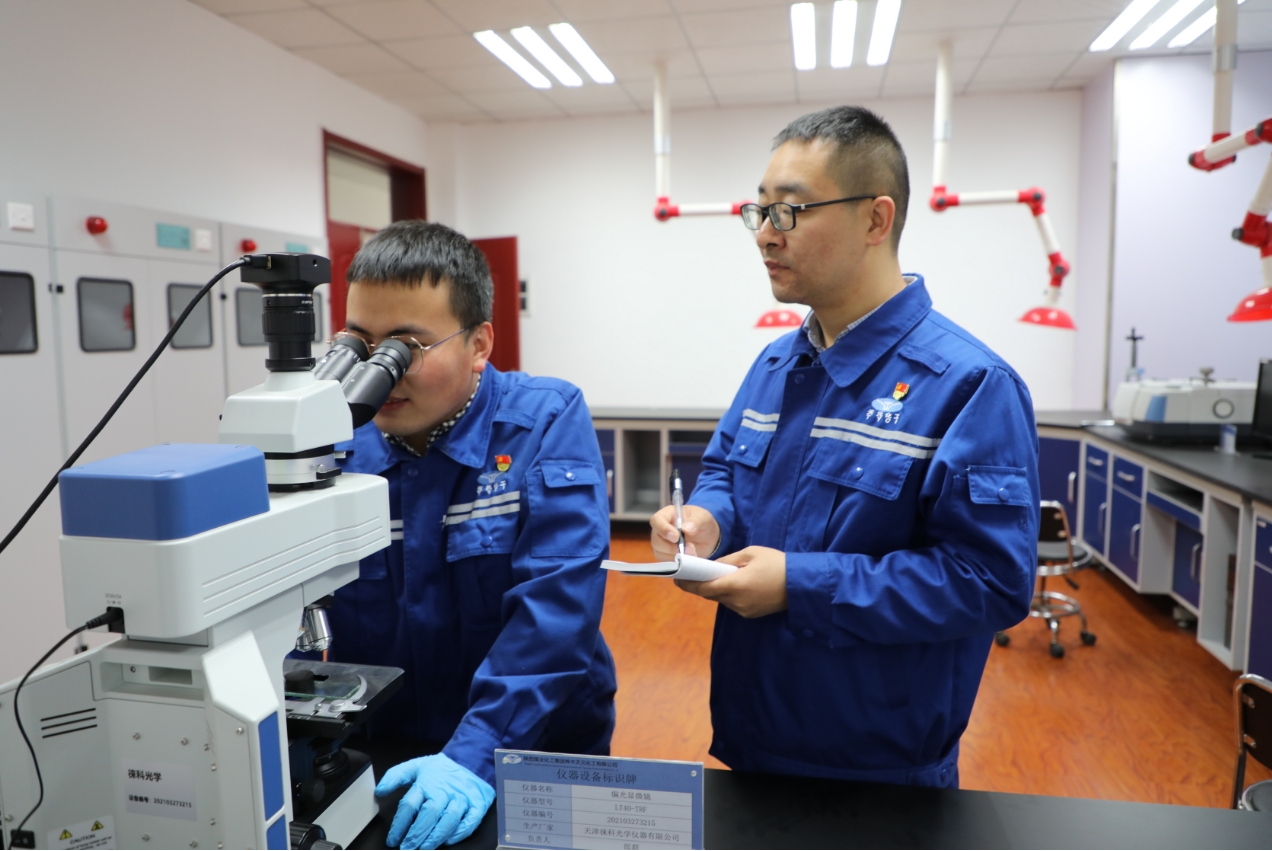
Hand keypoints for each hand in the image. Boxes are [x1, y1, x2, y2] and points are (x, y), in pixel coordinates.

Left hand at [376, 754, 494, 848]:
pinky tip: (449, 840)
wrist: (470, 760)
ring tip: (425, 847)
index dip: (399, 824)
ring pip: (450, 819)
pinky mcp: (477, 804)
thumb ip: (395, 776)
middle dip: (417, 833)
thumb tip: (379, 790)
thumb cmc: (441, 769)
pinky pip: (470, 820)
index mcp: (427, 782)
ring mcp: (462, 798)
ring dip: (437, 835)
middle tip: (407, 847)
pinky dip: (460, 832)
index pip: (410, 804)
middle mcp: (444, 791)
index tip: (392, 839)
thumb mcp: (415, 767)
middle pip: (430, 813)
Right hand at [650, 505, 719, 560]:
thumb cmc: (702, 522)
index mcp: (668, 514)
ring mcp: (662, 542)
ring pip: (660, 552)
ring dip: (676, 555)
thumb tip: (686, 528)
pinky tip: (688, 557)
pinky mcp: (666, 555)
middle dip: (672, 547)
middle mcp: (661, 529)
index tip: (676, 537)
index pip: (657, 520)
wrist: (707, 536)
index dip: (663, 529)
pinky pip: (666, 561)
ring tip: (693, 552)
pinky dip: (677, 562)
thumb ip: (696, 521)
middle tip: (690, 548)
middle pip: (656, 539)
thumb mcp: (704, 517)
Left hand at [674, 546, 787, 617]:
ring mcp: (744, 610)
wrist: (802, 584)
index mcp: (735, 585)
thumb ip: (728, 560)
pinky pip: (733, 603)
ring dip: (716, 589)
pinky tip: (733, 583)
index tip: (676, 578)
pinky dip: (728, 594)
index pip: (703, 588)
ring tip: (715, 575)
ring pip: (721, 599)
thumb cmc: (777, 564)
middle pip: (710, 595)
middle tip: (692, 573)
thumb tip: (712, 565)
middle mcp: (737, 601)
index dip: (688, 584)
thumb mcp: (751, 553)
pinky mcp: (751, 614)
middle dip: (701, 584)